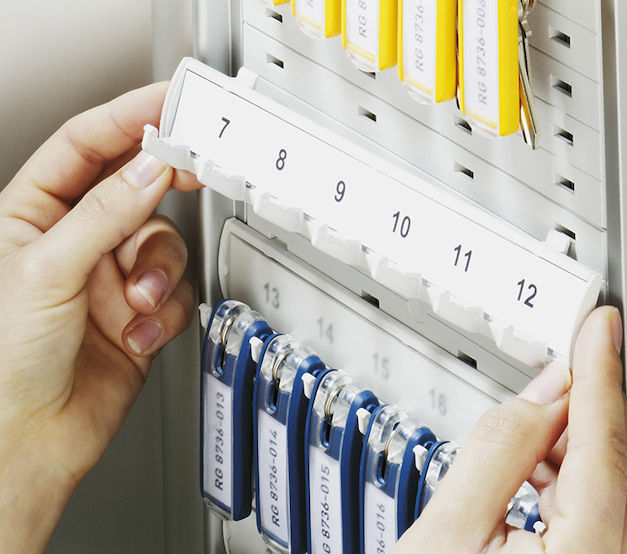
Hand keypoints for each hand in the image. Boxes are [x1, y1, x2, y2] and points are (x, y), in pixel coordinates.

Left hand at [0, 83, 200, 552]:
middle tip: (195, 168)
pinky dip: (164, 310)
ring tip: (136, 299)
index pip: (85, 148)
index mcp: (31, 215)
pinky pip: (174, 291)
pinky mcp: (140, 312)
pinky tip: (138, 330)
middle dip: (162, 188)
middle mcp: (74, 241)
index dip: (127, 118)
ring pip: (163, 244)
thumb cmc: (3, 361)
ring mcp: (109, 277)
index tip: (168, 101)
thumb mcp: (48, 270)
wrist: (27, 439)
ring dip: (158, 271)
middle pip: (135, 189)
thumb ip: (107, 213)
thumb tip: (150, 168)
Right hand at [394, 307, 626, 552]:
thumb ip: (497, 452)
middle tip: (569, 366)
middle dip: (602, 409)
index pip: (603, 448)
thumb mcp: (441, 532)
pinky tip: (540, 467)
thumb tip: (542, 391)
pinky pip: (612, 520)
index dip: (598, 374)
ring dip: (589, 444)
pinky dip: (582, 479)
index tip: (597, 327)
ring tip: (536, 424)